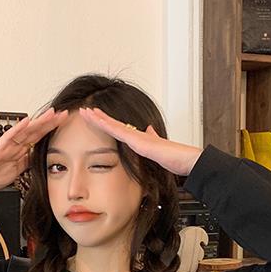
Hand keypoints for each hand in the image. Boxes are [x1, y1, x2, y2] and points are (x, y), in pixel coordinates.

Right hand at [0, 108, 68, 194]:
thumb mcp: (18, 170)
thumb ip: (28, 161)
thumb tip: (40, 158)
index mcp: (20, 149)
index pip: (38, 137)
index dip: (51, 130)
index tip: (63, 123)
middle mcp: (15, 145)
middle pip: (35, 131)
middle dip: (50, 122)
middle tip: (63, 114)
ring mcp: (7, 145)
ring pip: (26, 131)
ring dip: (38, 122)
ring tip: (50, 114)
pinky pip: (9, 137)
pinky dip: (18, 129)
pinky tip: (27, 121)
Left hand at [78, 107, 202, 176]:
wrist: (187, 160)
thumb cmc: (176, 159)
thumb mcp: (159, 150)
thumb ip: (152, 139)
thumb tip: (149, 130)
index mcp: (139, 139)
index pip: (117, 130)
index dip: (105, 123)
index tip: (94, 118)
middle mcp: (136, 136)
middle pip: (112, 125)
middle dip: (98, 118)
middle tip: (83, 111)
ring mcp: (137, 137)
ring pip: (113, 126)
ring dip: (98, 118)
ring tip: (85, 111)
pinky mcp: (139, 142)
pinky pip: (119, 132)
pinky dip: (108, 126)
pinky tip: (98, 120)